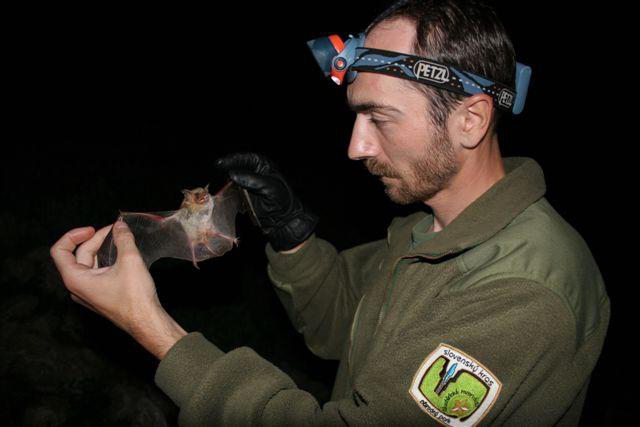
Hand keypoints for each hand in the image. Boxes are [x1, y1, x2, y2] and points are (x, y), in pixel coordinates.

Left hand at [50, 220, 185, 358]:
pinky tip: (122, 254)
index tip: (93, 229)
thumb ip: (123, 239)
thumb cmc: (135, 297)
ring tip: (120, 239)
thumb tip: (120, 225)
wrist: (147, 322)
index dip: (74, 235)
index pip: (60, 251)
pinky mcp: (100, 296)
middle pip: (78, 255)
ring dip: (103, 249)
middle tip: (116, 229)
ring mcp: (88, 293)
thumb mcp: (130, 260)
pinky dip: (107, 260)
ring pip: (89, 264)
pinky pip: (97, 273)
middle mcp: (77, 287)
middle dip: (96, 239)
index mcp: (75, 279)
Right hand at [216, 152, 317, 251]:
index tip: (219, 164)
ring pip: (227, 181)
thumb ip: (251, 180)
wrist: (283, 221)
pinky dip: (222, 194)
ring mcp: (243, 184)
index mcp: (260, 164)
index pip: (243, 159)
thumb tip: (232, 174)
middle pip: (232, 168)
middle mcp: (250, 172)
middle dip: (222, 173)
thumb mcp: (269, 187)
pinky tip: (217, 196)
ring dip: (220, 185)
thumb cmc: (282, 201)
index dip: (230, 160)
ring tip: (214, 189)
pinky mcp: (239, 196)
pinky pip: (228, 193)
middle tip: (214, 179)